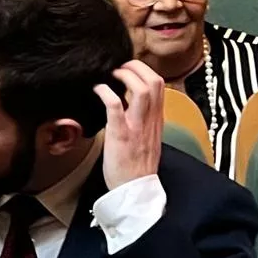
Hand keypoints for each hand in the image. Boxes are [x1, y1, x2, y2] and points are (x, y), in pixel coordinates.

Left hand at [92, 61, 164, 190]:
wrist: (134, 190)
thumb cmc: (136, 165)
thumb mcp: (147, 137)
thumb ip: (143, 119)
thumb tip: (127, 101)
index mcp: (156, 120)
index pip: (159, 86)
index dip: (144, 71)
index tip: (129, 68)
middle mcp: (150, 121)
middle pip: (154, 82)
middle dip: (136, 67)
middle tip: (120, 66)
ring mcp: (136, 127)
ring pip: (142, 90)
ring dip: (125, 75)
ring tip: (111, 74)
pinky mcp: (121, 135)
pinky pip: (115, 107)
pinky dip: (106, 93)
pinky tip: (97, 89)